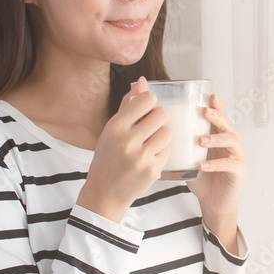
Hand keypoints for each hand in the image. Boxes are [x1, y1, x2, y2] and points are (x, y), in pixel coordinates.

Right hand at [77, 77, 170, 222]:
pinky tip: (149, 159)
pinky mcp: (152, 170)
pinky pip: (168, 151)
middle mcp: (127, 140)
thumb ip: (128, 105)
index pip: (146, 99)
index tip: (147, 108)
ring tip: (149, 144)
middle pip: (162, 114)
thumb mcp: (111, 130)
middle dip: (159, 119)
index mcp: (115, 126)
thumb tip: (142, 81)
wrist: (105, 192)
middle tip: (150, 127)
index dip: (151, 102)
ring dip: (162, 137)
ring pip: (168, 133)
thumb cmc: (108, 157)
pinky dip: (161, 153)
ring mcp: (141, 157)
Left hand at [185, 93, 244, 224]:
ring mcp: (236, 156)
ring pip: (232, 141)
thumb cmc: (201, 177)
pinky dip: (216, 163)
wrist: (213, 201)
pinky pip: (229, 164)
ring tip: (201, 140)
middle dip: (217, 116)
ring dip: (216, 138)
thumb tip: (148, 136)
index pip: (220, 116)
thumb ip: (175, 146)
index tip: (209, 97)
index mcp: (219, 135)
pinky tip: (203, 165)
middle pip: (227, 124)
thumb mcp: (187, 157)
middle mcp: (230, 143)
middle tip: (204, 112)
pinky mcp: (238, 171)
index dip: (217, 106)